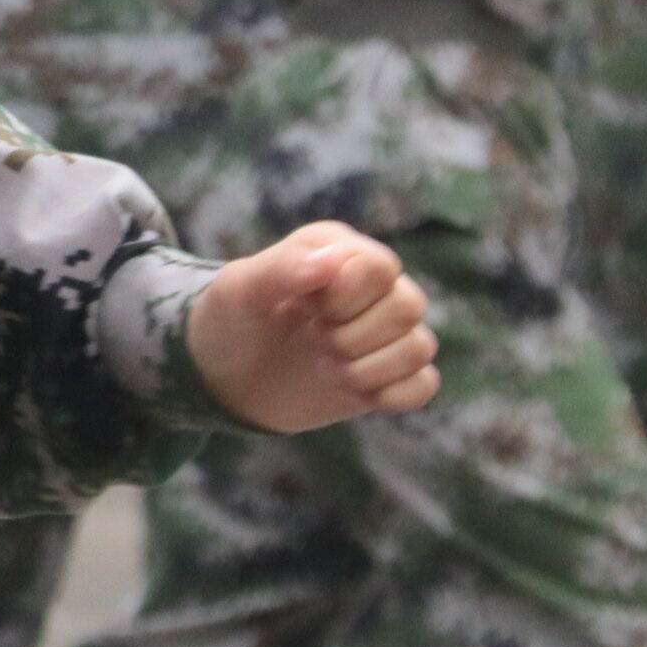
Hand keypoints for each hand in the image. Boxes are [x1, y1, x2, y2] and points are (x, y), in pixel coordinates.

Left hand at [186, 222, 437, 434]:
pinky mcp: (387, 373)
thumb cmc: (228, 322)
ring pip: (420, 345)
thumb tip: (329, 264)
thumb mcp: (236, 292)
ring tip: (326, 367)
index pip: (380, 267)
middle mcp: (371, 287)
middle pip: (409, 305)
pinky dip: (393, 394)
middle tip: (313, 341)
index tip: (305, 310)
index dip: (348, 298)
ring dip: (369, 367)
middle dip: (355, 335)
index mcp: (339, 251)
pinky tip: (355, 393)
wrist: (222, 377)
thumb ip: (278, 270)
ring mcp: (382, 332)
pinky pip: (424, 384)